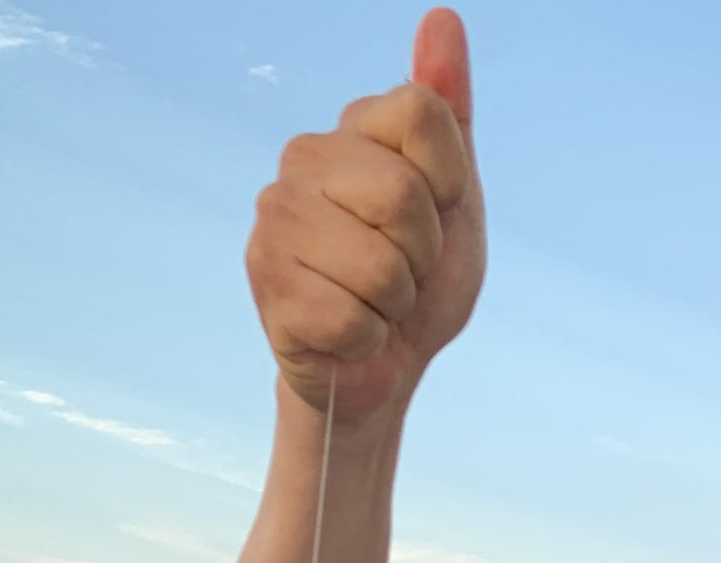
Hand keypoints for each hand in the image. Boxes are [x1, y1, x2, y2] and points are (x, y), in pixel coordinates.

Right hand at [245, 8, 484, 421]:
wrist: (383, 368)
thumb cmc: (418, 284)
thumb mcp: (453, 199)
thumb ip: (447, 114)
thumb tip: (442, 17)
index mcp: (351, 128)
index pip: (423, 115)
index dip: (448, 184)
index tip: (433, 215)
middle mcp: (302, 158)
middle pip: (404, 194)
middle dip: (422, 255)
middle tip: (402, 272)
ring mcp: (275, 218)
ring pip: (381, 266)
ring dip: (395, 304)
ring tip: (373, 302)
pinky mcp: (267, 283)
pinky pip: (352, 318)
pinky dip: (367, 339)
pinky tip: (347, 333)